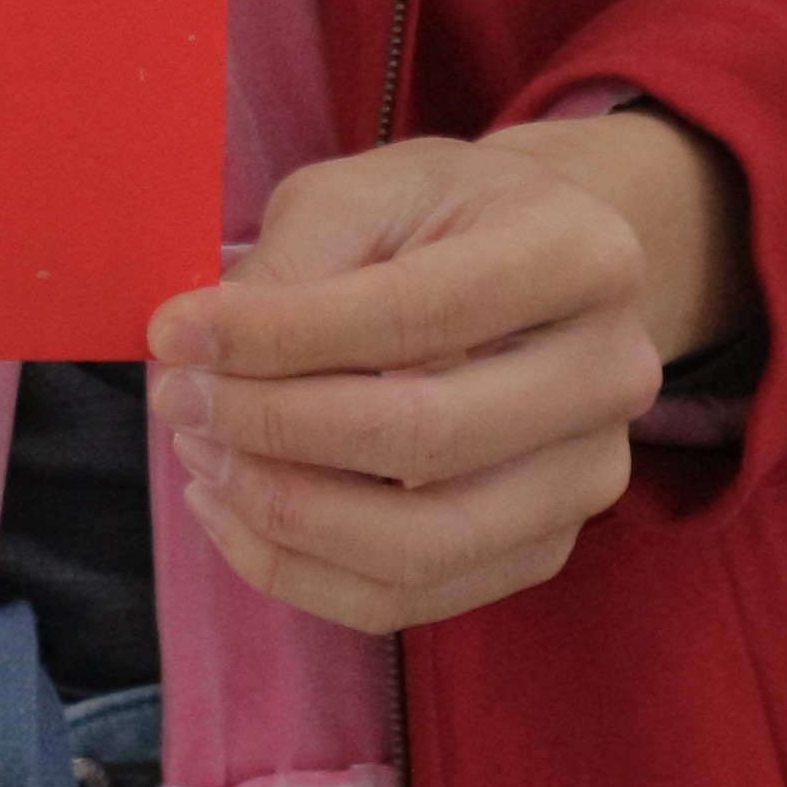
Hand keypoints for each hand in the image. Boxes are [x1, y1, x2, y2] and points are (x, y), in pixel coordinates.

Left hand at [143, 111, 747, 634]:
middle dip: (275, 428)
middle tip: (178, 400)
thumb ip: (295, 260)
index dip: (281, 335)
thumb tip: (199, 351)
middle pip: (427, 440)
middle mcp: (611, 375)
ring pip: (418, 547)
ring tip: (199, 455)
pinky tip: (232, 511)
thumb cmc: (441, 217)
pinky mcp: (544, 551)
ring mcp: (588, 479)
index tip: (174, 333)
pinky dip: (300, 571)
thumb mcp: (369, 188)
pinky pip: (408, 599)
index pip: (416, 315)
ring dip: (280, 513)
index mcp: (583, 255)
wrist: (533, 264)